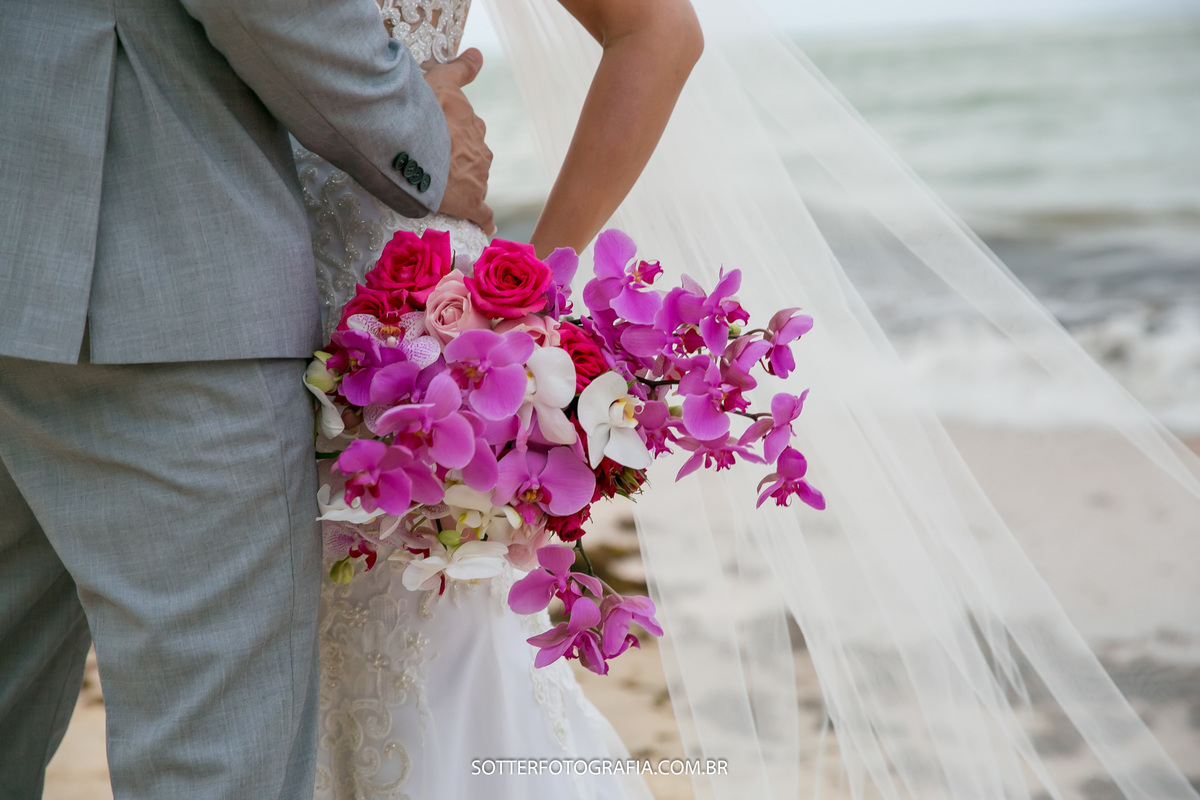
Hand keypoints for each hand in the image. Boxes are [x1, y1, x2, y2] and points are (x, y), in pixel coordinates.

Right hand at [424, 49, 494, 233]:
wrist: (413, 143)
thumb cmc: (422, 110)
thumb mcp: (441, 80)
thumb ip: (460, 69)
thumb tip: (478, 54)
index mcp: (471, 125)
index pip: (469, 130)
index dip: (454, 133)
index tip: (441, 136)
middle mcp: (479, 151)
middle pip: (473, 157)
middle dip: (459, 160)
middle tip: (435, 163)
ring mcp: (476, 178)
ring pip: (475, 182)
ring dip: (463, 185)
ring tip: (441, 189)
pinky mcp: (469, 202)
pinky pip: (482, 214)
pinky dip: (484, 221)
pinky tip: (486, 227)